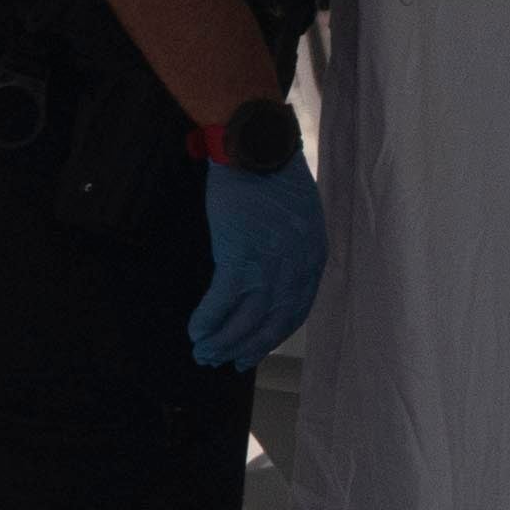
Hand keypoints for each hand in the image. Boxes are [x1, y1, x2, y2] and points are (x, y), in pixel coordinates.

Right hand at [189, 155, 327, 371]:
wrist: (256, 147)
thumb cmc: (273, 176)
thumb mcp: (299, 217)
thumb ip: (292, 250)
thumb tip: (273, 278)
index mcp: (313, 257)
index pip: (295, 311)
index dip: (272, 335)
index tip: (254, 350)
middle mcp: (296, 267)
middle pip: (272, 322)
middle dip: (247, 347)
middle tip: (226, 361)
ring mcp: (269, 264)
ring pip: (246, 318)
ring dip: (223, 340)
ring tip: (204, 352)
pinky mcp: (240, 256)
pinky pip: (222, 301)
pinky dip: (208, 320)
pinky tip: (197, 330)